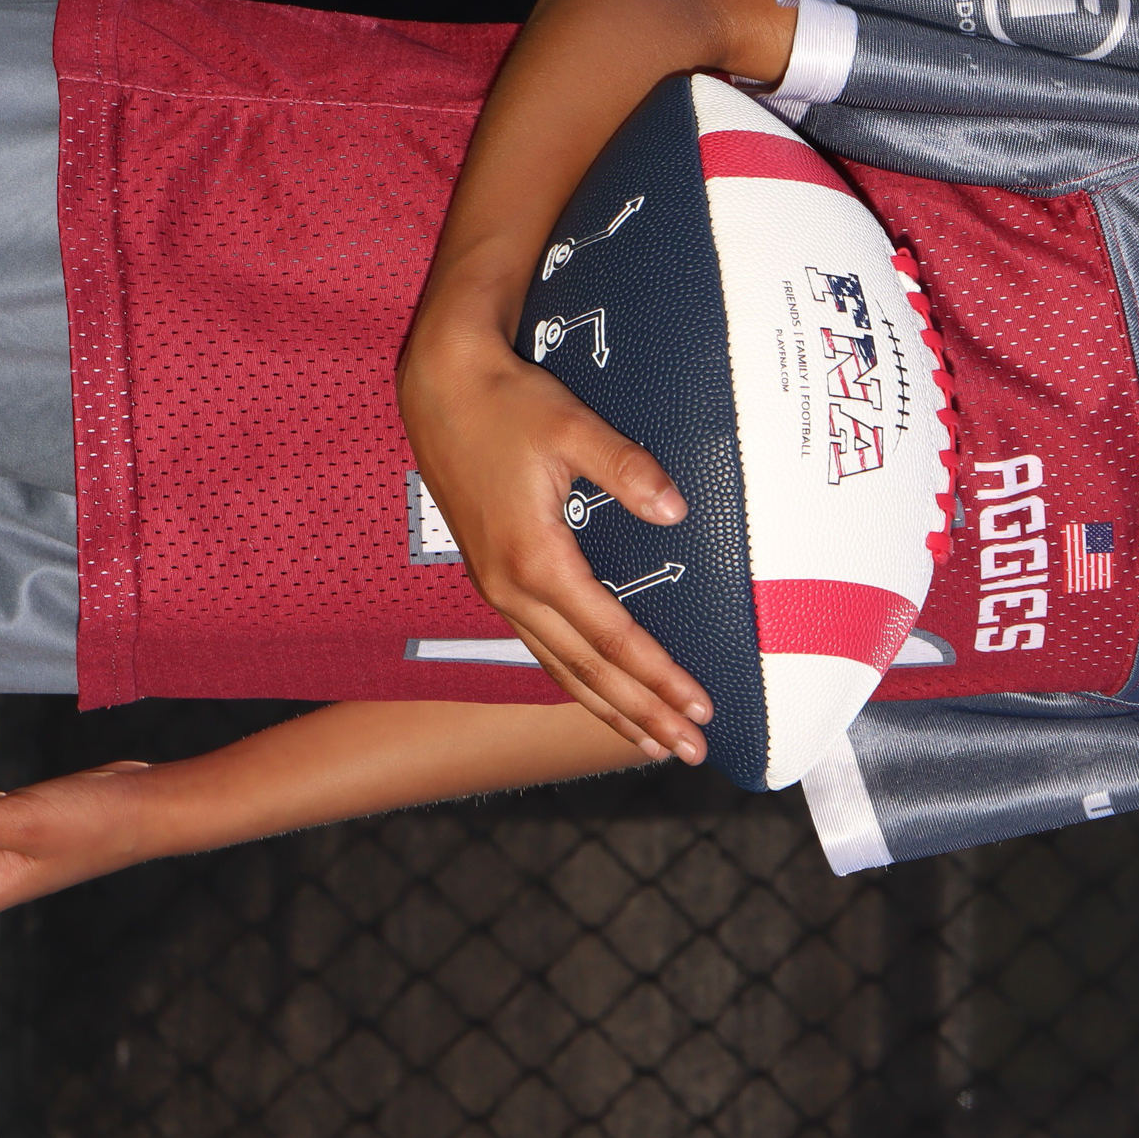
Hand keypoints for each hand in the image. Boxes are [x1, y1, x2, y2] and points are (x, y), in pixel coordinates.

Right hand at [396, 326, 711, 761]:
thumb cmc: (508, 404)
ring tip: (650, 743)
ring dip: (608, 708)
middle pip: (586, 669)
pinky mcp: (493, 577)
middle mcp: (512, 587)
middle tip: (689, 749)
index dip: (658, 676)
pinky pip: (540, 645)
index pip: (612, 637)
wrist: (439, 388)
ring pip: (559, 666)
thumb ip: (628, 469)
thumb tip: (675, 511)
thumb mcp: (573, 427)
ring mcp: (497, 587)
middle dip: (641, 713)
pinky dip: (575, 678)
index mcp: (535, 559)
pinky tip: (598, 694)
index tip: (698, 706)